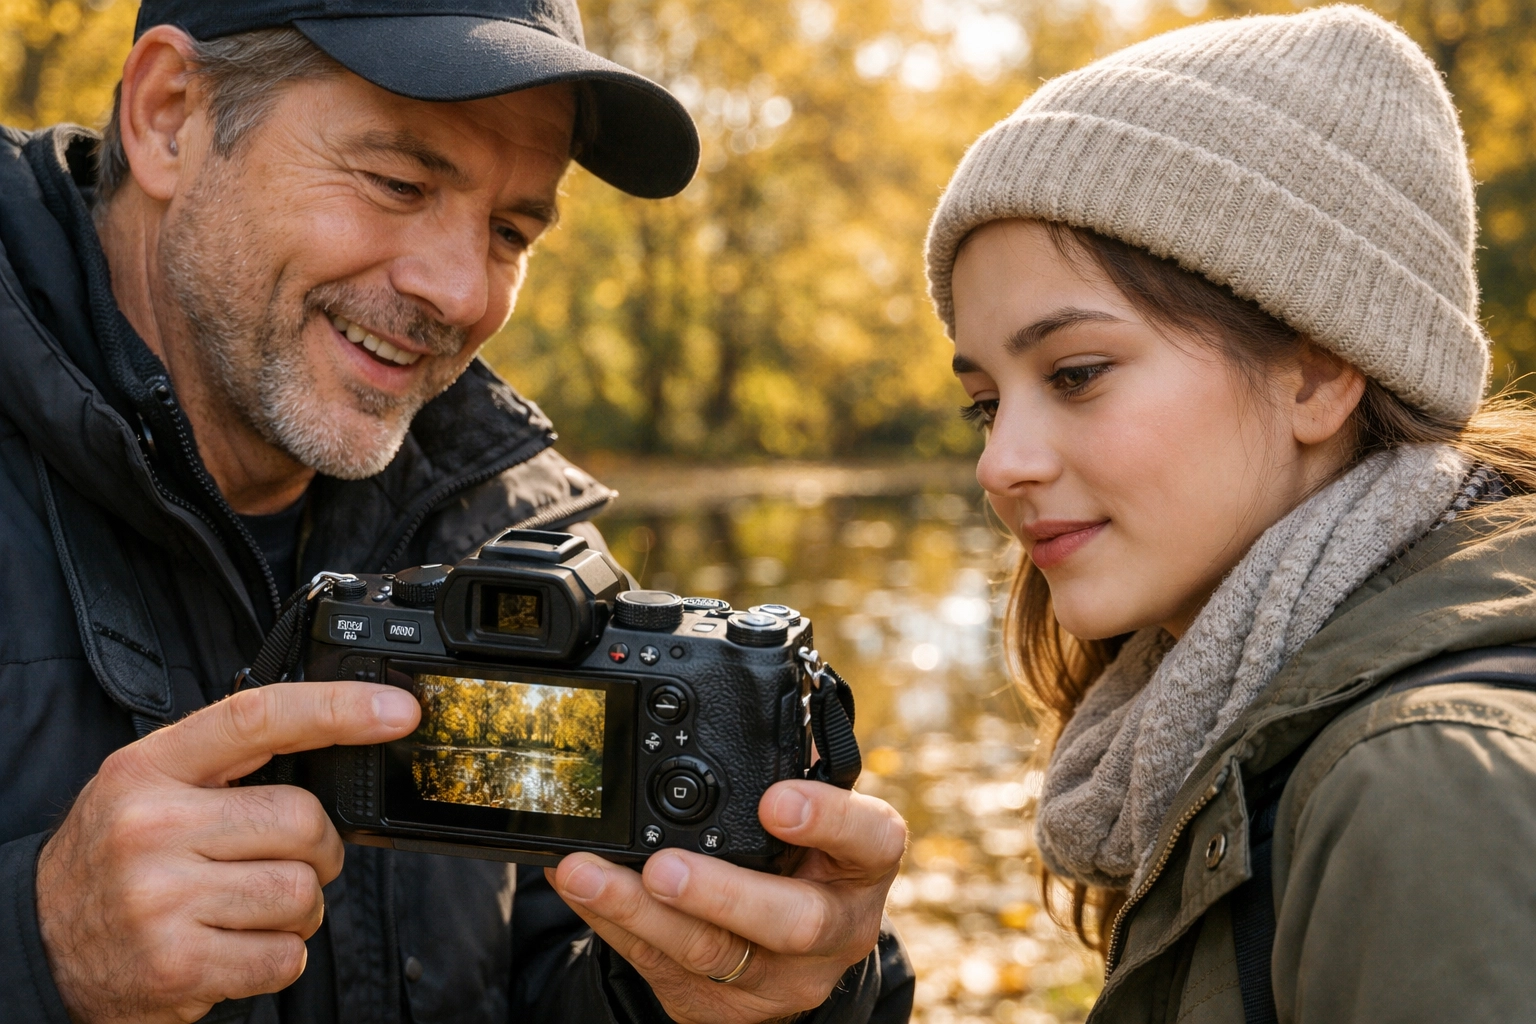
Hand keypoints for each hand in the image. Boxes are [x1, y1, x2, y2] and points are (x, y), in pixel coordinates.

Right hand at [36, 681, 419, 1022]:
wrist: (39, 945)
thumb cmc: (115, 857)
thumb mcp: (150, 785)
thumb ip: (229, 762)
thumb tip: (339, 735)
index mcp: (150, 768)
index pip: (258, 718)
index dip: (339, 709)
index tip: (398, 712)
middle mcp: (152, 829)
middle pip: (303, 821)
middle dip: (316, 848)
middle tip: (283, 859)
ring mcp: (163, 902)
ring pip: (303, 893)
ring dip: (298, 908)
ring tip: (248, 907)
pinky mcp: (179, 967)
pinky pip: (286, 956)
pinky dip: (279, 956)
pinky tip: (234, 945)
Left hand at [548, 780, 906, 1023]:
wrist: (791, 955)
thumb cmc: (804, 857)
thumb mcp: (820, 816)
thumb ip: (794, 762)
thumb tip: (767, 686)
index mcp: (864, 865)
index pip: (871, 841)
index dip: (829, 821)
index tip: (777, 800)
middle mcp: (835, 929)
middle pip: (790, 922)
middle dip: (721, 894)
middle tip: (664, 867)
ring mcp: (779, 977)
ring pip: (710, 953)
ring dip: (639, 912)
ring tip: (586, 872)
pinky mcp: (720, 1004)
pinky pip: (660, 967)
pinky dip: (612, 922)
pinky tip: (579, 886)